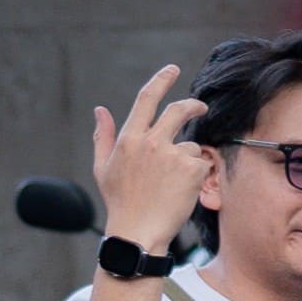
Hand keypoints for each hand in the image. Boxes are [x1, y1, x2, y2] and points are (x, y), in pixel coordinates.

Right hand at [88, 61, 211, 258]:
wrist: (138, 231)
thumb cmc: (120, 201)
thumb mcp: (103, 167)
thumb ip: (103, 136)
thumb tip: (100, 110)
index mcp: (128, 139)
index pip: (146, 99)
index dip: (161, 80)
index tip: (172, 69)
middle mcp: (151, 142)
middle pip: (179, 110)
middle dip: (194, 105)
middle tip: (201, 107)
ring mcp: (172, 154)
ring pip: (191, 144)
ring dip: (187, 158)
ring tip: (172, 183)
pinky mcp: (191, 168)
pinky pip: (201, 162)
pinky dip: (196, 174)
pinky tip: (182, 190)